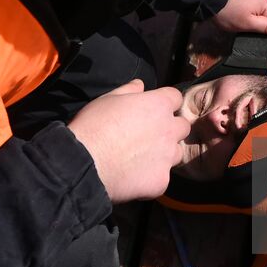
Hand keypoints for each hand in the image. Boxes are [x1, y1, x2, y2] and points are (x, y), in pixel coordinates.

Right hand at [68, 80, 189, 202]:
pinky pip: (162, 178)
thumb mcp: (107, 99)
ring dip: (164, 154)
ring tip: (141, 159)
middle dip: (170, 130)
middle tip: (149, 137)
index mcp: (158, 105)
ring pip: (176, 153)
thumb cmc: (94, 126)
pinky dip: (151, 177)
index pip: (176, 98)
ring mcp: (167, 156)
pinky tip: (133, 178)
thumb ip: (129, 90)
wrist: (84, 163)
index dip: (165, 104)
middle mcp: (169, 129)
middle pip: (182, 127)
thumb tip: (140, 85)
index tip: (153, 110)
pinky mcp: (161, 181)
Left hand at [213, 0, 266, 35]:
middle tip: (244, 28)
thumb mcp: (250, 24)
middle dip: (257, 25)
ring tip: (239, 22)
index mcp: (265, 2)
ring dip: (250, 20)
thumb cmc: (230, 14)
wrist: (211, 0)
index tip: (253, 33)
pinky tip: (236, 17)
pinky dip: (245, 15)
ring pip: (257, 14)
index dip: (265, 30)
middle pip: (266, 17)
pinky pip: (251, 9)